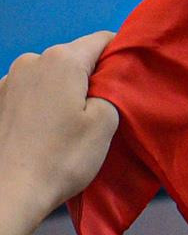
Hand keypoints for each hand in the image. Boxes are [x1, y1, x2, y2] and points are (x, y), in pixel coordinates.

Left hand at [0, 33, 119, 222]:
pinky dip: (39, 103)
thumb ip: (114, 88)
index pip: (103, 40)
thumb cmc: (61, 158)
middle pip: (73, 58)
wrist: (6, 195)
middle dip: (89, 76)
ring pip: (48, 76)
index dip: (121, 56)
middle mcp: (30, 61)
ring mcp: (6, 81)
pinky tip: (40, 131)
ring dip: (62, 91)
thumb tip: (111, 76)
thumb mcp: (106, 123)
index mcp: (61, 60)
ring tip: (66, 125)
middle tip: (100, 111)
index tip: (128, 82)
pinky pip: (27, 92)